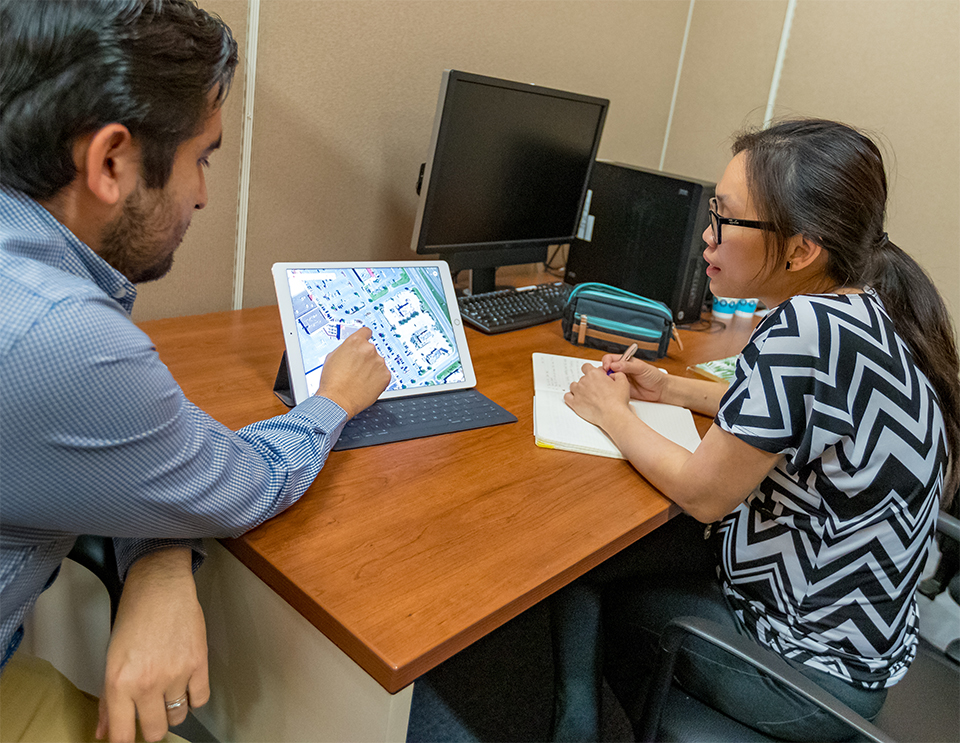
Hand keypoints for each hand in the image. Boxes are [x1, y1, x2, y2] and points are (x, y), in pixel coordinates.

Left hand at [97, 548, 208, 742]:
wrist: (161, 588)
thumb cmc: (134, 617)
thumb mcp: (112, 659)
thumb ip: (108, 699)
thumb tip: (104, 731)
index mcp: (120, 683)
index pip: (122, 735)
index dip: (125, 741)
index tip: (128, 738)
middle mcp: (148, 683)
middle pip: (155, 731)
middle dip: (151, 728)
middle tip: (150, 716)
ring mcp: (176, 674)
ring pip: (178, 717)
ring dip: (172, 711)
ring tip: (167, 694)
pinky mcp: (199, 663)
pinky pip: (200, 699)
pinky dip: (193, 697)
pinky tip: (185, 685)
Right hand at [315, 327, 390, 417]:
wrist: (337, 401)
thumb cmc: (332, 382)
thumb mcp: (332, 357)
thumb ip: (345, 348)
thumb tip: (351, 348)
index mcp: (355, 341)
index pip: (366, 331)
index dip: (364, 337)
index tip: (365, 341)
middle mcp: (369, 349)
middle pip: (371, 349)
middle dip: (365, 358)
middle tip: (356, 369)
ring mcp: (379, 362)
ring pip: (378, 362)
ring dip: (372, 368)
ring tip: (360, 379)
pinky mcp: (386, 375)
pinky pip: (383, 374)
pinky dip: (377, 378)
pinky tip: (366, 384)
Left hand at [564, 362, 632, 428]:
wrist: (612, 414)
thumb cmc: (617, 400)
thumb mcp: (623, 382)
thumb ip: (617, 374)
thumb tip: (613, 375)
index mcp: (594, 374)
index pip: (586, 367)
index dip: (590, 371)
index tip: (593, 375)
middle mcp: (584, 381)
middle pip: (582, 378)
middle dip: (588, 382)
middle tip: (595, 389)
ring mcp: (578, 392)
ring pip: (573, 386)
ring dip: (578, 389)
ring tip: (587, 395)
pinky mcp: (575, 403)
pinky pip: (567, 397)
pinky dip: (570, 397)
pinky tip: (576, 399)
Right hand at [601, 355, 668, 402]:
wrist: (660, 390)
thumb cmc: (653, 376)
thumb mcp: (641, 368)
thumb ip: (628, 366)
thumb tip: (615, 365)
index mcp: (624, 361)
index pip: (610, 359)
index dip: (606, 362)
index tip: (607, 367)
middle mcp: (621, 370)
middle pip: (605, 369)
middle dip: (603, 372)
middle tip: (606, 376)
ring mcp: (620, 380)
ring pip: (607, 380)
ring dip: (606, 381)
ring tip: (610, 384)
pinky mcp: (621, 390)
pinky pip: (612, 389)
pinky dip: (610, 390)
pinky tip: (612, 390)